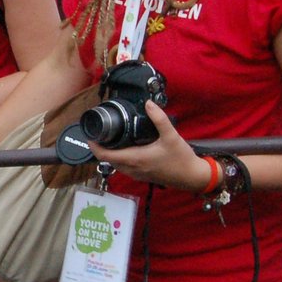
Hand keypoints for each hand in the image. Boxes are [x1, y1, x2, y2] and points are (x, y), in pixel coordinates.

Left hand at [86, 100, 205, 189]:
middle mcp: (133, 169)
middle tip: (98, 134)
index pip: (105, 156)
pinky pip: (124, 167)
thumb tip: (148, 104)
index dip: (94, 146)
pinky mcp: (142, 176)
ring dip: (109, 154)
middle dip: (100, 148)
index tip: (90, 136)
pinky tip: (125, 148)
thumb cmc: (181, 159)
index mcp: (135, 159)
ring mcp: (137, 174)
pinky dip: (119, 158)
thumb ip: (159, 119)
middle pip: (107, 160)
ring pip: (116, 164)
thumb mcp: (171, 136)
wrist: (191, 177)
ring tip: (109, 139)